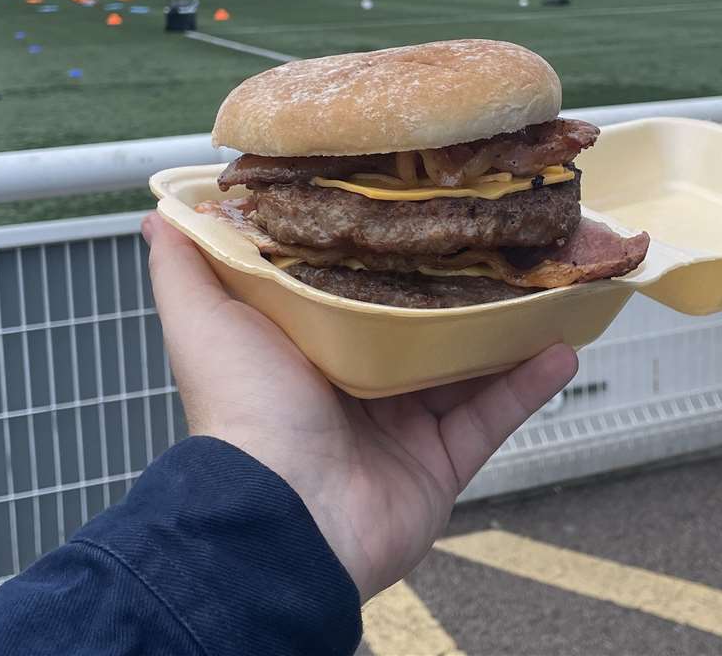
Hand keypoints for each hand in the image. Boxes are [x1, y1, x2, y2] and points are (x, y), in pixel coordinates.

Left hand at [142, 212, 576, 600]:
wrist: (280, 516)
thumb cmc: (239, 412)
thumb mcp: (203, 322)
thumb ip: (186, 266)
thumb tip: (159, 210)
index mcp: (310, 347)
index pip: (356, 287)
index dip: (385, 250)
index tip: (416, 204)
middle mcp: (358, 383)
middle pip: (420, 324)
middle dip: (456, 284)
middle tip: (493, 235)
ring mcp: (402, 425)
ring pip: (467, 365)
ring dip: (505, 327)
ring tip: (541, 277)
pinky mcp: (440, 462)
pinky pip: (495, 417)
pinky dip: (529, 384)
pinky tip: (562, 344)